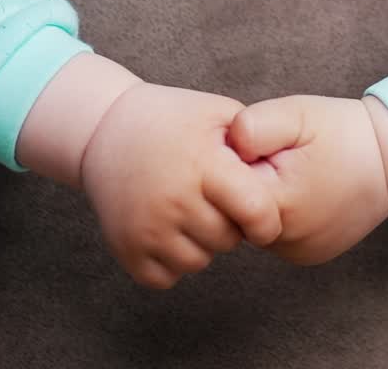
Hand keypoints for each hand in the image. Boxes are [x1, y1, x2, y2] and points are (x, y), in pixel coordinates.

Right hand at [79, 82, 281, 289]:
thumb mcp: (216, 112)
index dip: (267, 220)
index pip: (256, 211)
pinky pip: (168, 276)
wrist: (106, 130)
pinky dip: (172, 259)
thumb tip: (281, 174)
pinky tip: (168, 226)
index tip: (263, 216)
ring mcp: (147, 229)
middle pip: (228, 240)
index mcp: (203, 164)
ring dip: (202, 243)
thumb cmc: (172, 119)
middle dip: (229, 223)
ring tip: (189, 208)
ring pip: (199, 262)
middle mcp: (174, 200)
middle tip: (212, 197)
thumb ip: (254, 139)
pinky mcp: (127, 250)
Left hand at [226, 94, 387, 265]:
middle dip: (250, 181)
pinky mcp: (307, 256)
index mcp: (278, 201)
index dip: (237, 161)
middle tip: (281, 157)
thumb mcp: (298, 113)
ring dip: (265, 198)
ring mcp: (297, 252)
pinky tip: (302, 190)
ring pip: (255, 225)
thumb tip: (227, 145)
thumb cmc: (343, 132)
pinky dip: (281, 214)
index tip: (260, 145)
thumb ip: (255, 126)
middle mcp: (285, 238)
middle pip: (238, 210)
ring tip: (294, 172)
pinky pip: (276, 235)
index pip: (226, 187)